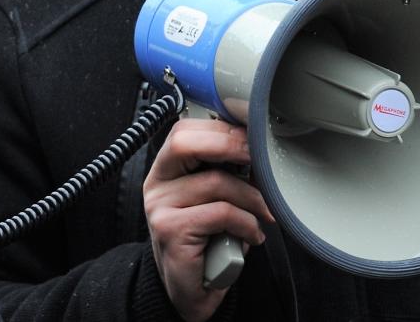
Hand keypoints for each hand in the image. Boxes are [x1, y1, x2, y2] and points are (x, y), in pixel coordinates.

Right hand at [143, 118, 273, 321]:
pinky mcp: (171, 230)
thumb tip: (256, 149)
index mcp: (165, 170)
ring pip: (216, 182)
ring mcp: (160, 207)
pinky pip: (222, 214)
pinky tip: (252, 235)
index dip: (220, 129)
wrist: (191, 289)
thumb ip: (222, 173)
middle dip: (230, 145)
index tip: (251, 139)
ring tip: (263, 215)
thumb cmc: (207, 242)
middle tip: (259, 161)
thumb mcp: (213, 200)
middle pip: (185, 143)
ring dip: (252, 199)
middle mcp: (156, 184)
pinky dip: (247, 224)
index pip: (184, 131)